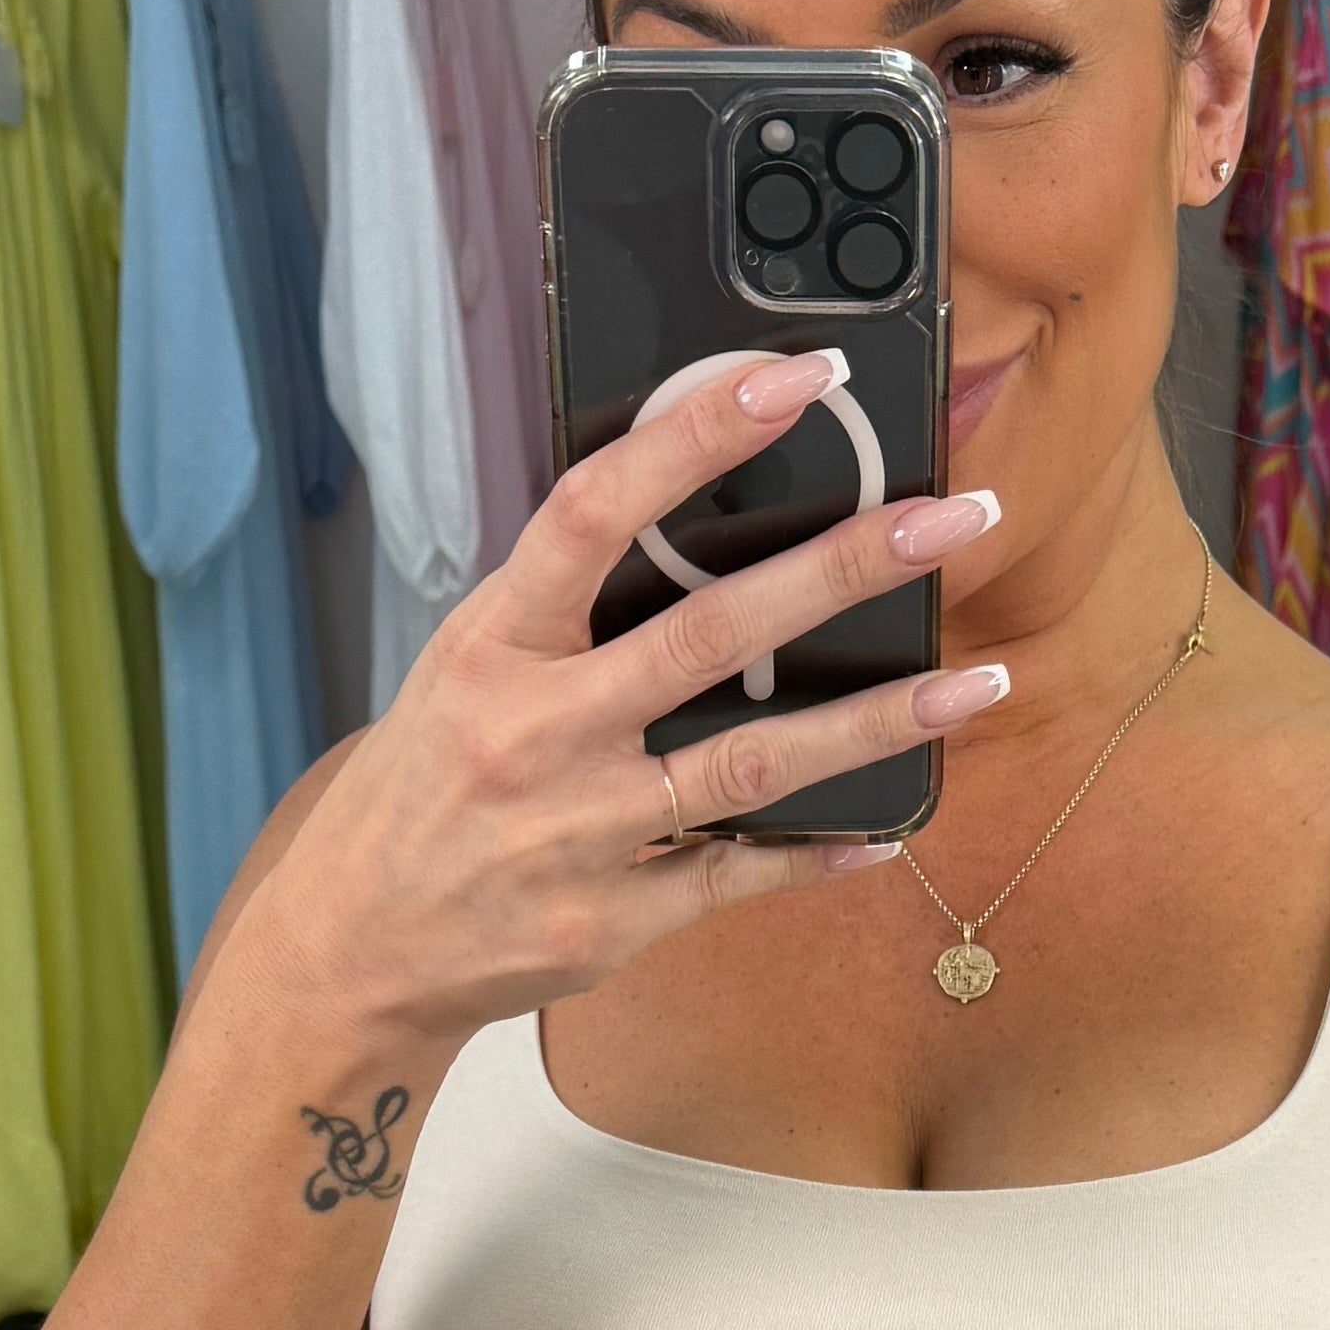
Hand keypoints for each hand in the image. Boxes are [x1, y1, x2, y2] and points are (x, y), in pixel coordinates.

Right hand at [249, 353, 1006, 1064]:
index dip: (696, 435)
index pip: (597, 511)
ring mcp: (581, 832)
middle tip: (950, 520)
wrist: (352, 951)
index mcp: (494, 647)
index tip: (792, 378)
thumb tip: (681, 516)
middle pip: (711, 632)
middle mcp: (538, 731)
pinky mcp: (615, 918)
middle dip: (844, 567)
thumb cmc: (418, 796)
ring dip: (878, 721)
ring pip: (754, 762)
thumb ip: (563, 609)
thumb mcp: (463, 674)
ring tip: (976, 683)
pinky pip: (740, 875)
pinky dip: (817, 853)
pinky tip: (887, 829)